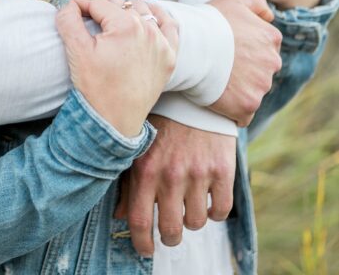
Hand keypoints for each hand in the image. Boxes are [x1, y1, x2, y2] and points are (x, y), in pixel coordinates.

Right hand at [56, 0, 177, 137]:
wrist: (115, 122)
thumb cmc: (95, 88)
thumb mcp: (76, 51)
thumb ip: (69, 20)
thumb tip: (69, 5)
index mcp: (125, 25)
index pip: (98, 2)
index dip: (80, 5)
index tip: (70, 12)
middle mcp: (148, 30)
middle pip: (119, 3)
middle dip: (100, 8)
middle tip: (86, 21)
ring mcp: (162, 43)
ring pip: (142, 9)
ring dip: (125, 10)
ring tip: (111, 21)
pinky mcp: (169, 56)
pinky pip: (170, 25)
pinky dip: (159, 16)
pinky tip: (148, 16)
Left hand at [114, 116, 235, 256]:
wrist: (195, 91)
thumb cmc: (161, 121)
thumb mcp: (139, 146)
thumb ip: (128, 181)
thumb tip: (119, 216)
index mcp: (145, 168)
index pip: (140, 221)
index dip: (142, 243)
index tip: (145, 249)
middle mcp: (171, 173)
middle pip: (171, 229)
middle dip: (169, 237)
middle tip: (170, 232)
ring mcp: (198, 172)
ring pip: (196, 223)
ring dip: (191, 220)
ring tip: (188, 204)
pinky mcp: (223, 169)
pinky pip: (221, 211)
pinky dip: (215, 212)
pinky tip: (207, 198)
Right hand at [208, 0, 281, 125]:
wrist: (190, 46)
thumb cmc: (209, 22)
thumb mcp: (234, 0)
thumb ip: (257, 3)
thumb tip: (270, 16)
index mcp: (271, 38)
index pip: (266, 48)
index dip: (246, 49)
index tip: (229, 49)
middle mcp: (272, 63)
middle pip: (262, 71)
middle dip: (246, 70)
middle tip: (222, 64)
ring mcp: (261, 86)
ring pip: (254, 91)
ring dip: (239, 88)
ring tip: (217, 79)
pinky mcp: (248, 106)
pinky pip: (244, 113)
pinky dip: (234, 110)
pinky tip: (219, 98)